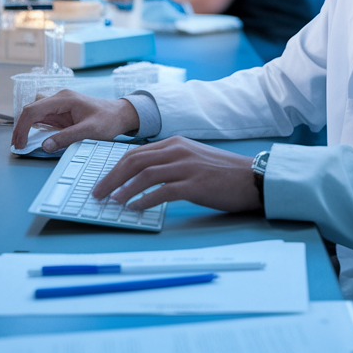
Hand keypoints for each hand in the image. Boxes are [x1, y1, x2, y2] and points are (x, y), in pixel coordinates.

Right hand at [11, 90, 139, 151]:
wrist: (121, 115)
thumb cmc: (109, 119)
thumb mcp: (89, 131)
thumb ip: (67, 138)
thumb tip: (45, 146)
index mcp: (64, 99)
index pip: (34, 110)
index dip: (23, 127)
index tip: (20, 143)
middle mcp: (59, 99)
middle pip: (31, 111)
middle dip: (21, 128)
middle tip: (17, 146)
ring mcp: (59, 106)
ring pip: (35, 115)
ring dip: (26, 128)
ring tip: (21, 144)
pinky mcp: (62, 113)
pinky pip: (43, 120)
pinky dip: (35, 129)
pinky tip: (32, 140)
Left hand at [91, 136, 260, 212]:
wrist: (253, 177)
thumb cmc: (223, 173)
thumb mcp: (193, 159)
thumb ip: (170, 163)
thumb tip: (142, 179)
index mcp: (176, 143)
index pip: (136, 153)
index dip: (115, 168)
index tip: (103, 182)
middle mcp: (178, 151)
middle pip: (135, 162)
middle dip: (112, 178)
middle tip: (99, 193)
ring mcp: (187, 166)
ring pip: (145, 175)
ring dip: (125, 189)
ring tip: (113, 202)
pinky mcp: (195, 184)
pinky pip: (163, 191)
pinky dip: (145, 200)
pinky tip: (135, 208)